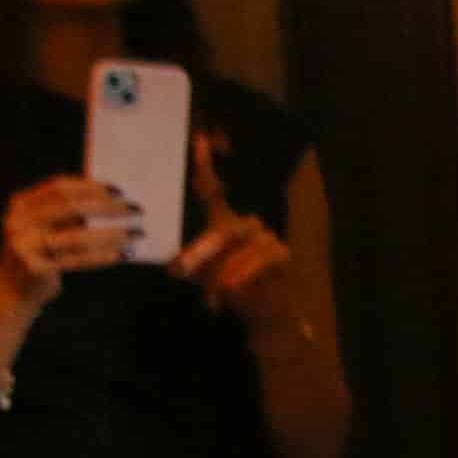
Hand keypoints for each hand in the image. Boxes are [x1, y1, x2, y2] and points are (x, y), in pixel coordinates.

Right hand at [0, 171, 135, 299]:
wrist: (13, 290)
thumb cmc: (41, 252)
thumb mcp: (46, 227)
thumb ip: (68, 213)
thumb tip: (115, 200)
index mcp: (22, 204)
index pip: (59, 187)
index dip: (90, 186)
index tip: (120, 191)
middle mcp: (19, 221)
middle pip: (70, 208)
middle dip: (107, 207)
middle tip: (136, 210)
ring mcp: (24, 245)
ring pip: (77, 237)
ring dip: (113, 235)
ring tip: (137, 234)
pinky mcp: (35, 268)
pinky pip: (77, 260)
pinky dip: (103, 256)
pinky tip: (123, 254)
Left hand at [176, 134, 300, 329]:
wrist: (266, 317)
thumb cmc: (231, 290)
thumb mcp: (204, 274)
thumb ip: (191, 264)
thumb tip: (174, 265)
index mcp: (224, 222)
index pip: (213, 190)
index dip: (206, 164)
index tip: (199, 139)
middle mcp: (247, 224)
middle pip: (224, 225)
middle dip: (202, 249)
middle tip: (179, 270)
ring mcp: (267, 237)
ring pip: (241, 242)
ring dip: (221, 267)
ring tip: (210, 289)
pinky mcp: (282, 254)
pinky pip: (262, 256)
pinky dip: (245, 272)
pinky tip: (230, 289)